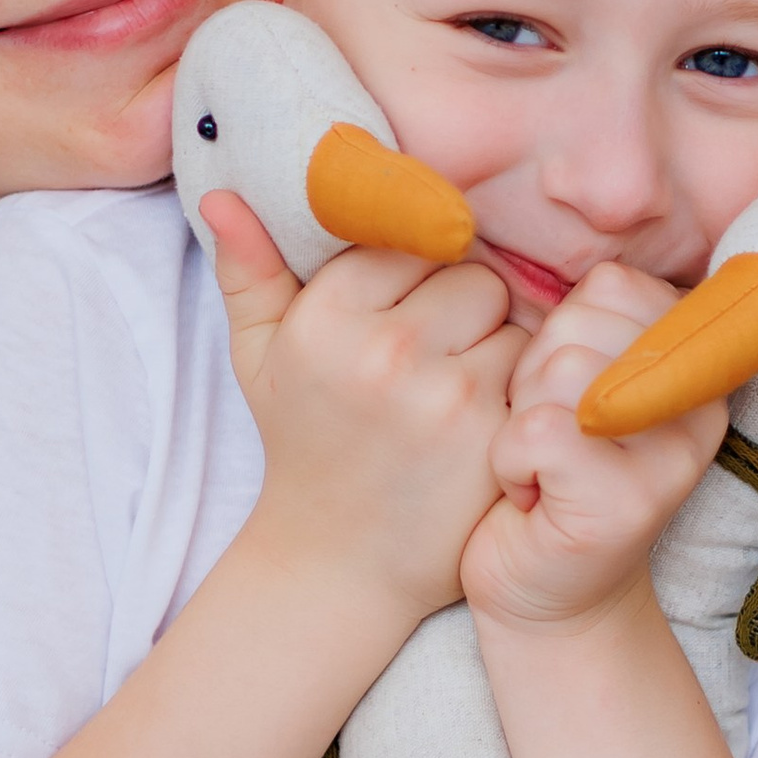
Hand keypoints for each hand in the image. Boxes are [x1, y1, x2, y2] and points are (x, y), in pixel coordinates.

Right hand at [202, 192, 524, 622]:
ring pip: (510, 317)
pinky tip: (483, 419)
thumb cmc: (303, 446)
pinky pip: (534, 371)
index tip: (400, 315)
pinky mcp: (495, 435)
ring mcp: (446, 395)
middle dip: (461, 306)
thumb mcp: (259, 360)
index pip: (408, 239)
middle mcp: (386, 351)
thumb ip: (248, 272)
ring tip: (457, 388)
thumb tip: (224, 194)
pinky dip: (520, 389)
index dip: (415, 274)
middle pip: (470, 272)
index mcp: (325, 320)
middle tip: (433, 355)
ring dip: (497, 344)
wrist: (339, 562)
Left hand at [463, 263, 725, 632]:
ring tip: (540, 465)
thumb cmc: (548, 478)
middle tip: (547, 438)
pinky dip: (509, 461)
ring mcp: (671, 456)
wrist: (546, 596)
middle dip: (534, 376)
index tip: (564, 391)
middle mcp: (700, 405)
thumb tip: (538, 242)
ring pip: (559, 373)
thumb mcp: (577, 385)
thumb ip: (585, 327)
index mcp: (692, 362)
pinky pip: (537, 430)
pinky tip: (529, 495)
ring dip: (519, 420)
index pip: (611, 284)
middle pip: (580, 324)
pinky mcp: (626, 501)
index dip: (559, 328)